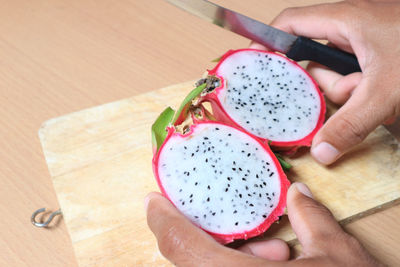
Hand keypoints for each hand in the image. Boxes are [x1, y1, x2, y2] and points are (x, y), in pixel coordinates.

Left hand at [145, 183, 380, 265]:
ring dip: (233, 261)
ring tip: (273, 253)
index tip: (153, 200)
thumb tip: (298, 194)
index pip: (181, 248)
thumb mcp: (336, 255)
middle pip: (193, 262)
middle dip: (214, 240)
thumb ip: (312, 218)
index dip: (162, 220)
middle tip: (239, 228)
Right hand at [251, 0, 399, 164]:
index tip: (253, 66)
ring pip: (337, 75)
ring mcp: (365, 45)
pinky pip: (356, 80)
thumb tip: (321, 151)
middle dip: (323, 86)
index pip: (289, 24)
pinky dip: (364, 95)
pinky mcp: (377, 58)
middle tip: (335, 98)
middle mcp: (350, 29)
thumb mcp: (387, 90)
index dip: (266, 42)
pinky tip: (384, 100)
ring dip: (350, 94)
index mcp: (343, 20)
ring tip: (376, 96)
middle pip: (312, 60)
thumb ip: (352, 122)